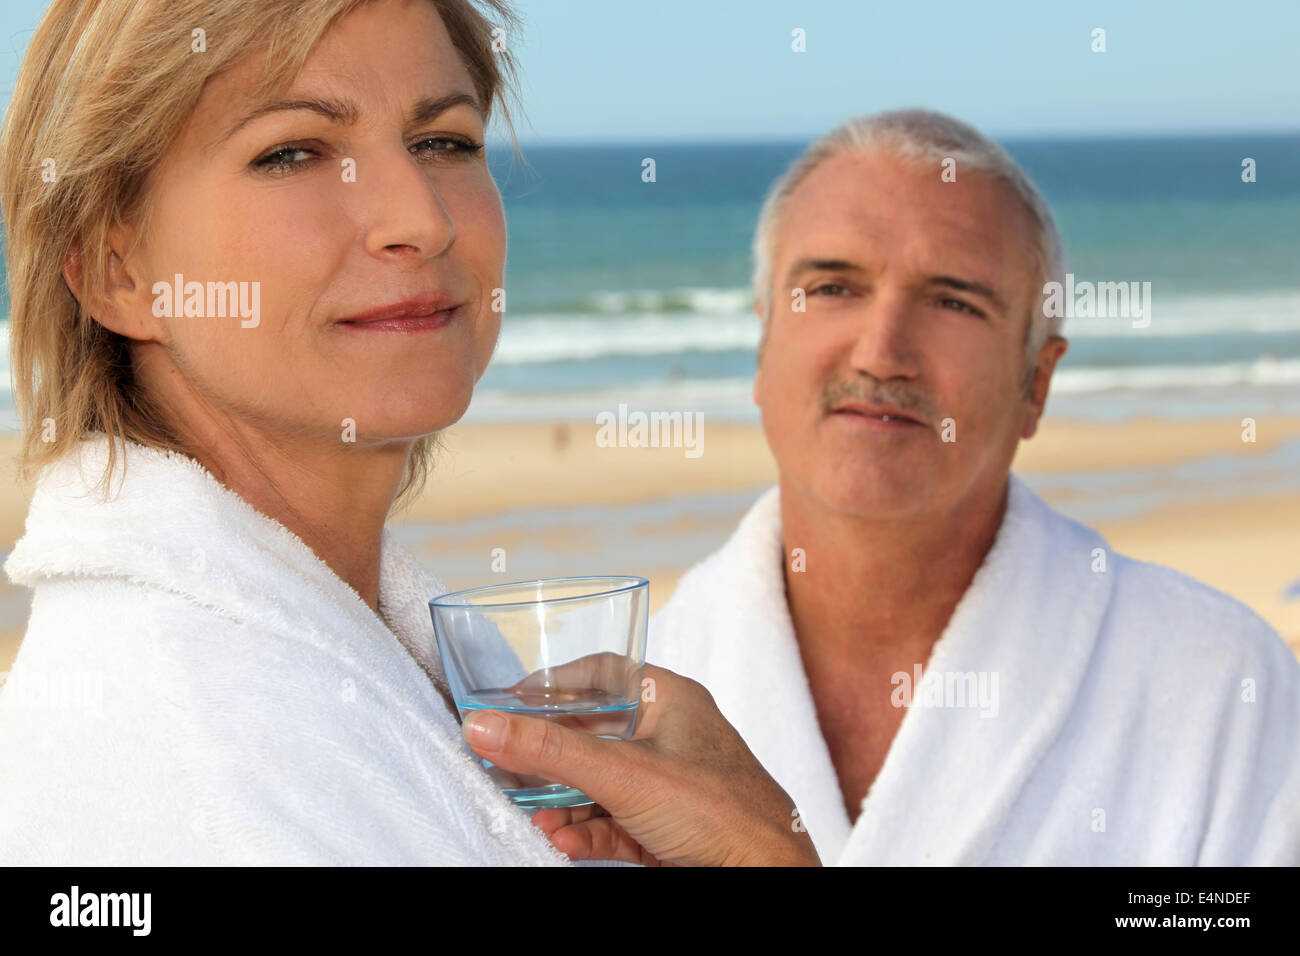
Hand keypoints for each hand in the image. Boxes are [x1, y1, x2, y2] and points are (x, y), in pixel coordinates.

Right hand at [461, 661, 820, 866]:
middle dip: (549, 757)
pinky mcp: (667, 828)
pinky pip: (614, 822)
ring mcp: (669, 785)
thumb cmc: (723, 810)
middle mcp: (670, 737)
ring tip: (532, 815)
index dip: (557, 683)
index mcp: (670, 700)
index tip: (514, 699)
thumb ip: (550, 752)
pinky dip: (585, 831)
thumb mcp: (623, 774)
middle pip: (593, 735)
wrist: (766, 877)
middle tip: (506, 765)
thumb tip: (486, 726)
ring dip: (562, 803)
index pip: (605, 673)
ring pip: (599, 785)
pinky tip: (561, 841)